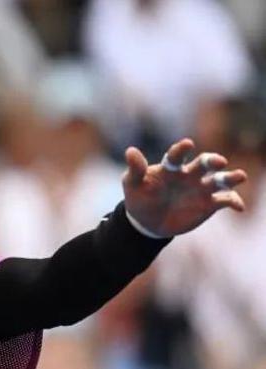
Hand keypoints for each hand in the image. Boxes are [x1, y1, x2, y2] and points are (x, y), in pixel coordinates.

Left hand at [122, 139, 247, 236]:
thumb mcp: (133, 184)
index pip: (177, 155)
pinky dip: (233, 201)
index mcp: (171, 167)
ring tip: (240, 176)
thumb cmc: (140, 197)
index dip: (182, 149)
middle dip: (212, 161)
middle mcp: (190, 174)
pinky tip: (239, 206)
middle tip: (219, 162)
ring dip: (231, 177)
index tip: (188, 144)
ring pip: (220, 179)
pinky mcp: (209, 204)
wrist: (148, 221)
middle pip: (204, 163)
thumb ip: (135, 169)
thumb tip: (130, 151)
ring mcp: (201, 188)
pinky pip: (225, 200)